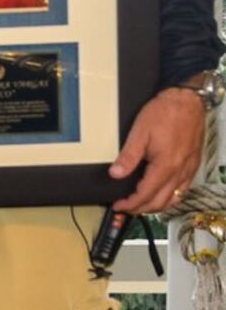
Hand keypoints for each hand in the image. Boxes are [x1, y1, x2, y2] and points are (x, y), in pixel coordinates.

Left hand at [110, 86, 204, 215]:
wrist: (187, 100)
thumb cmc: (164, 113)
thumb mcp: (139, 133)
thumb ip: (128, 157)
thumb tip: (115, 175)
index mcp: (166, 165)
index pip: (146, 194)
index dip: (130, 204)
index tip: (118, 206)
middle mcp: (181, 171)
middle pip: (161, 201)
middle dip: (141, 209)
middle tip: (126, 207)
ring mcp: (190, 168)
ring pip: (175, 198)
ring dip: (157, 205)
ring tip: (140, 204)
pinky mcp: (194, 163)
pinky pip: (184, 188)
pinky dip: (171, 196)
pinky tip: (161, 192)